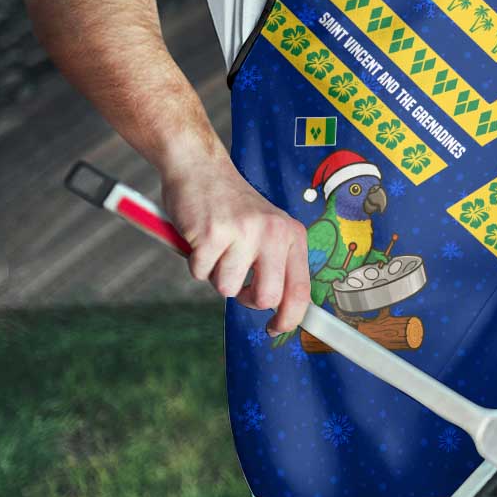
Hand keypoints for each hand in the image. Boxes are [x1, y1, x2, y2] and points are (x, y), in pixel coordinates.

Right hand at [161, 155, 310, 335]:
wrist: (200, 168)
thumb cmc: (233, 206)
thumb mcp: (268, 229)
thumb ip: (277, 264)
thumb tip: (281, 311)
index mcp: (292, 235)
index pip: (301, 290)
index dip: (290, 318)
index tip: (277, 329)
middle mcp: (273, 233)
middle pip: (266, 298)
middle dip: (247, 299)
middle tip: (237, 280)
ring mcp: (243, 232)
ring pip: (227, 289)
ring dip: (216, 275)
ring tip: (217, 247)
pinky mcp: (212, 233)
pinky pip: (200, 273)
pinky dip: (196, 263)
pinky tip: (201, 238)